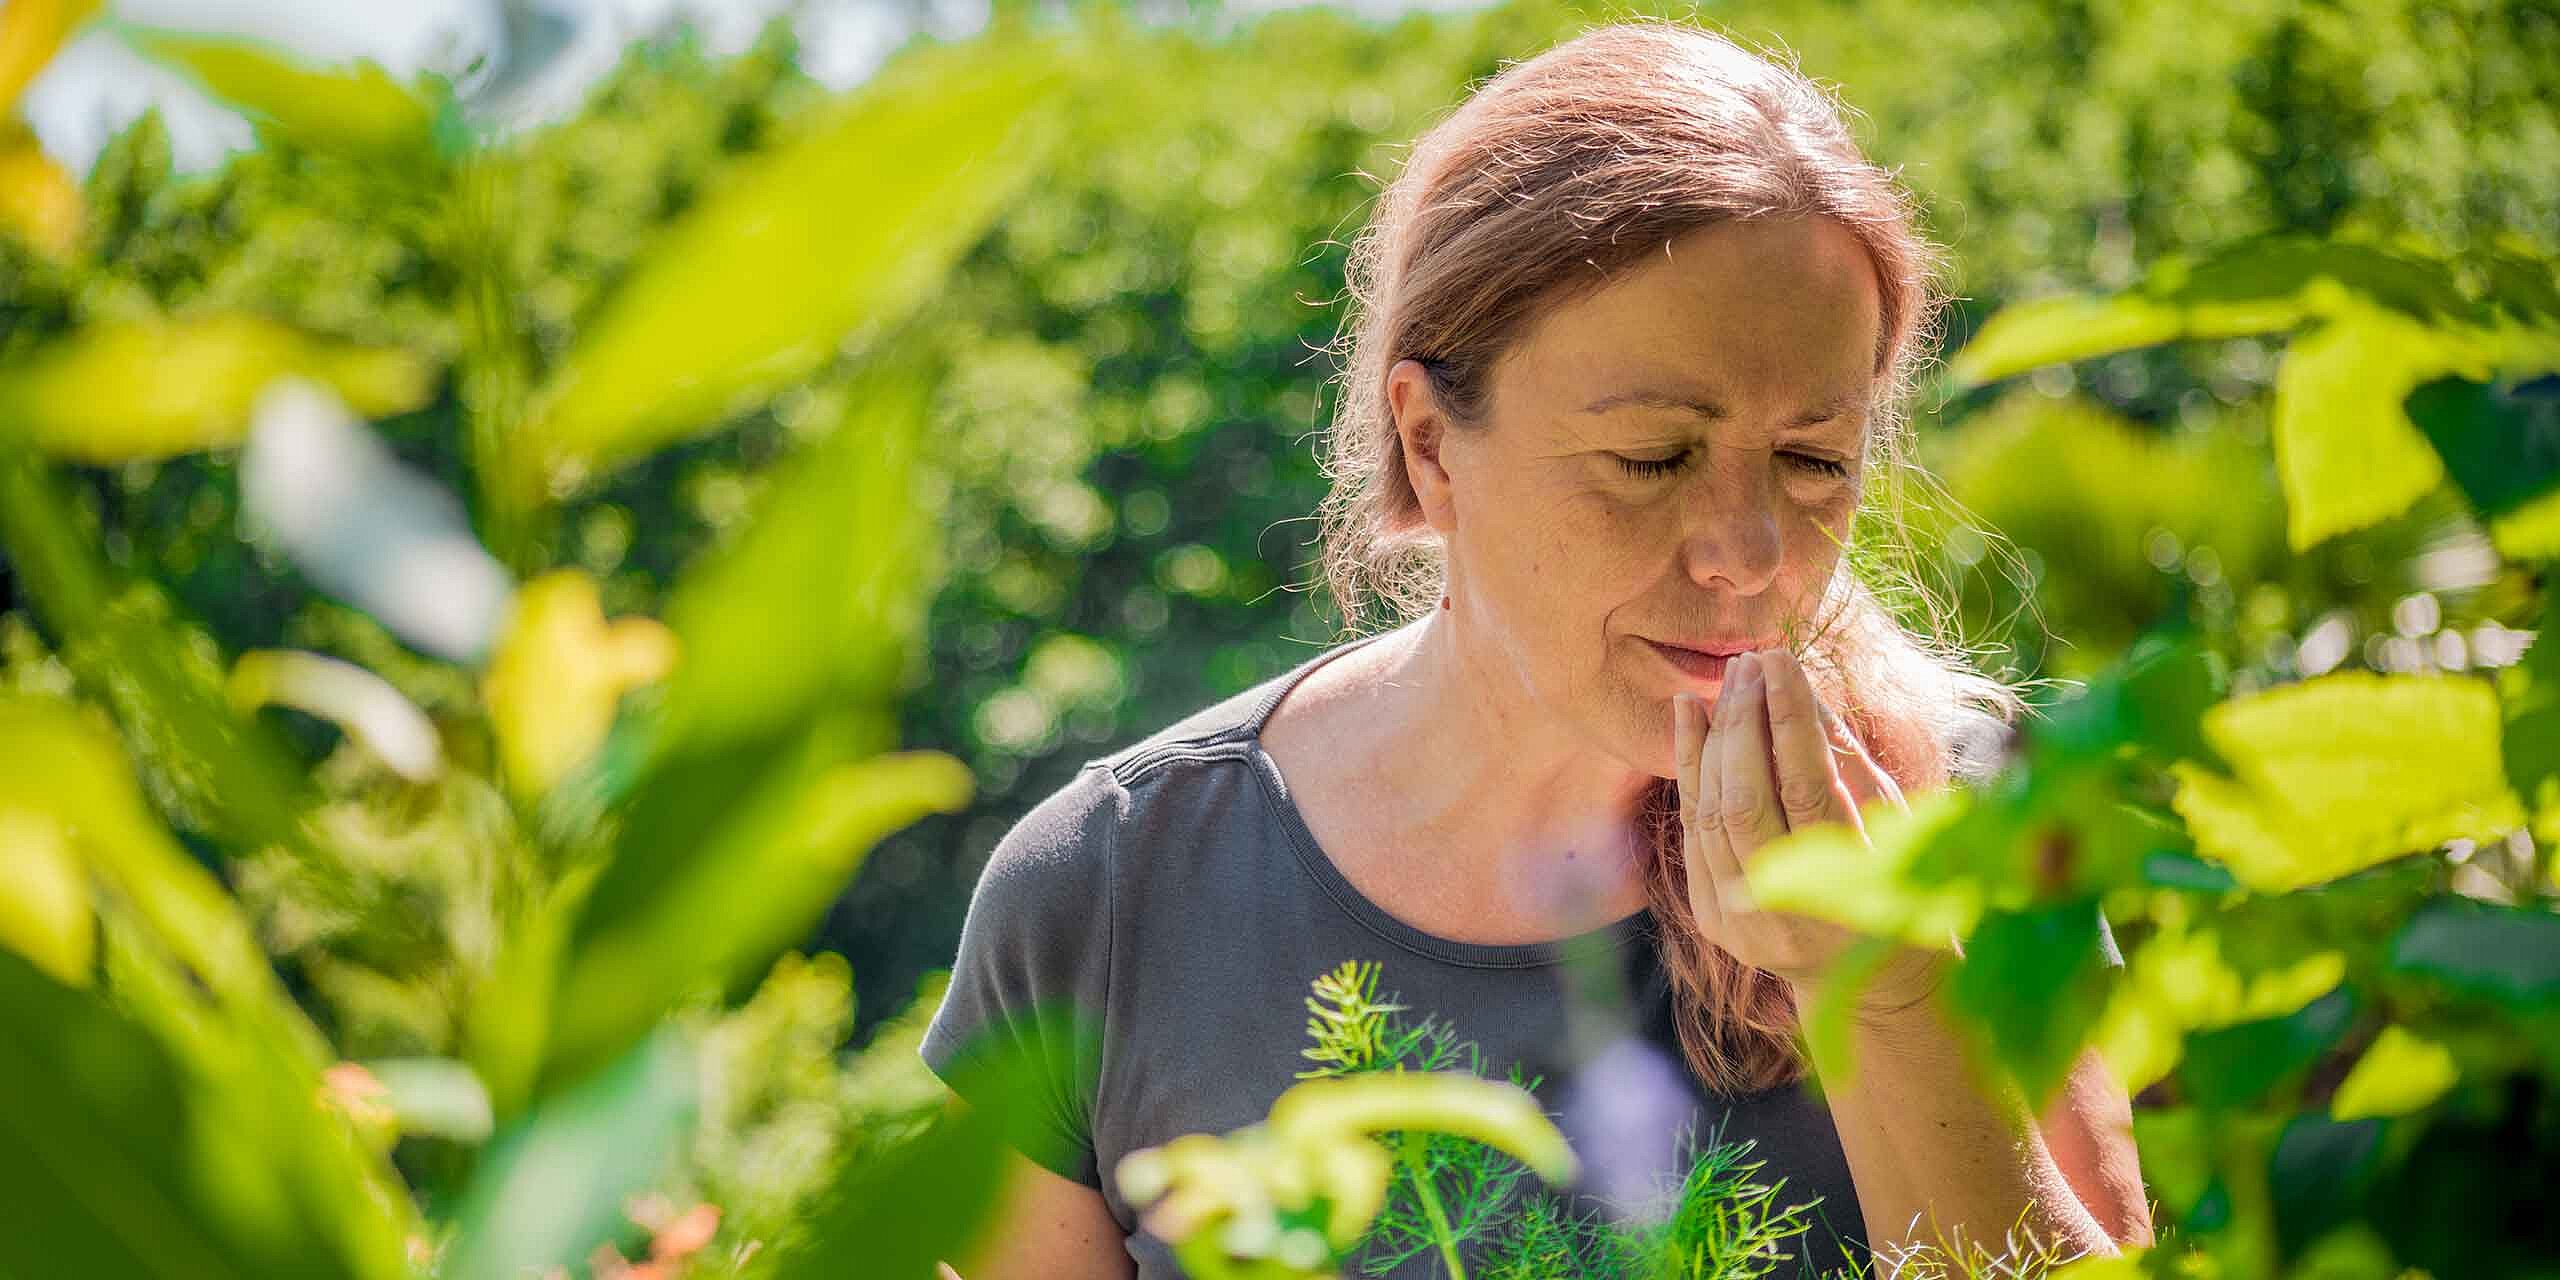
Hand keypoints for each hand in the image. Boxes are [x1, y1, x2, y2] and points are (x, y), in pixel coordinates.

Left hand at [1672, 646, 1948, 1016]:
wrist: (1872, 983)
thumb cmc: (1903, 889)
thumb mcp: (1900, 829)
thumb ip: (1850, 765)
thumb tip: (1805, 694)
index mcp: (1852, 888)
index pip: (1807, 785)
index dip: (1788, 717)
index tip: (1780, 659)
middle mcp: (1789, 910)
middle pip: (1747, 797)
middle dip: (1745, 720)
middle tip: (1750, 663)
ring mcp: (1743, 921)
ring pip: (1712, 812)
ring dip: (1714, 737)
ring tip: (1726, 680)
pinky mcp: (1713, 919)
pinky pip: (1693, 831)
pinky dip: (1689, 769)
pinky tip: (1690, 717)